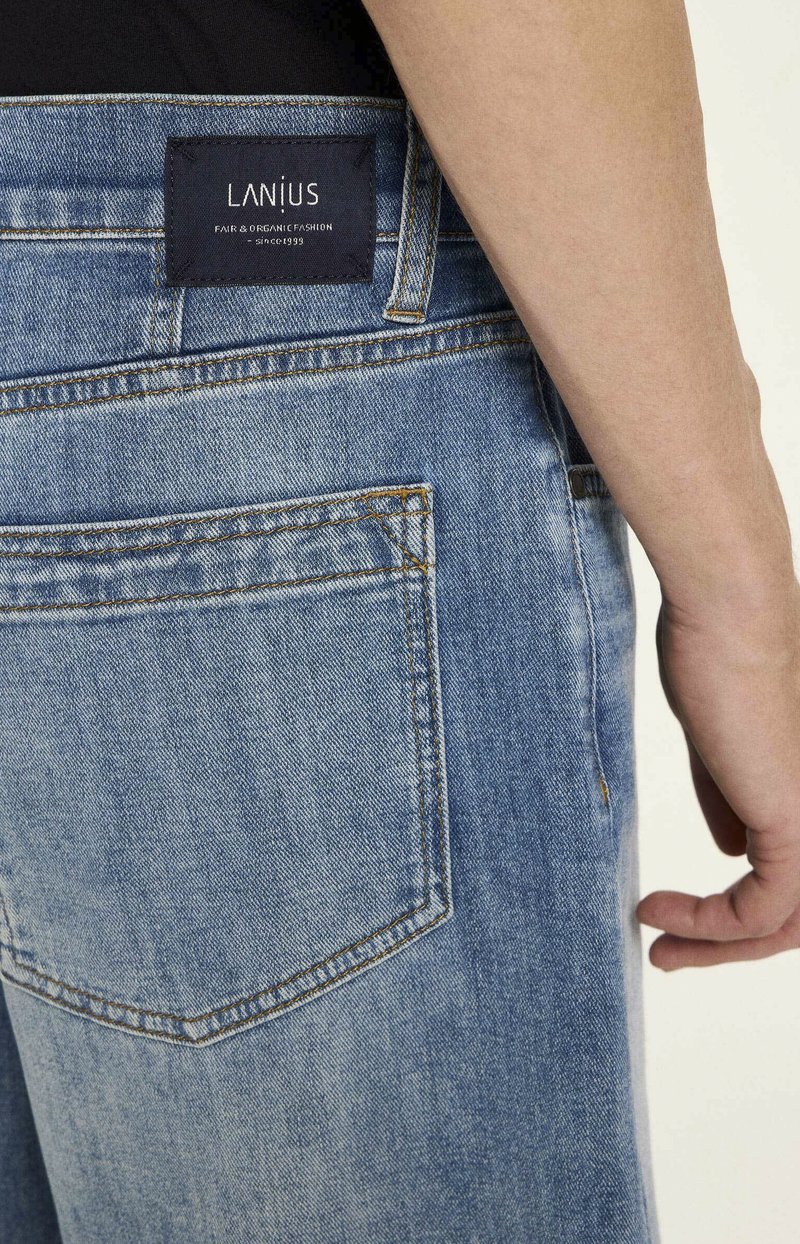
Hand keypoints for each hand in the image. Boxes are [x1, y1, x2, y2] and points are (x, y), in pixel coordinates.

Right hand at [636, 573, 799, 967]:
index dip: (737, 914)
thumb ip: (729, 798)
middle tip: (664, 954)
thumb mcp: (720, 745)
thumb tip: (733, 849)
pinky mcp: (795, 820)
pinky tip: (656, 909)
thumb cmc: (715, 657)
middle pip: (795, 917)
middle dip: (726, 947)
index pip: (790, 881)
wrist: (726, 616)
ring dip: (715, 946)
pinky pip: (763, 906)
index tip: (672, 914)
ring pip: (785, 921)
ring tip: (656, 947)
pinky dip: (708, 923)